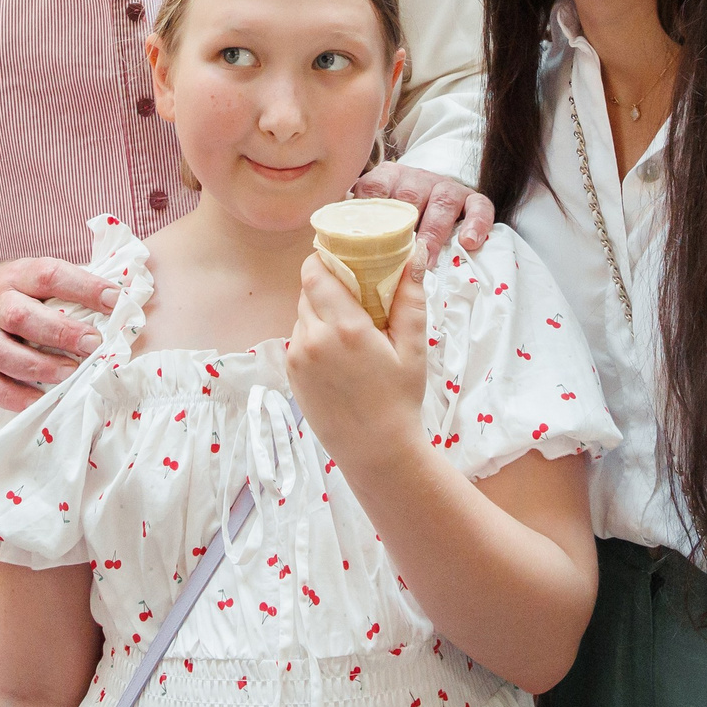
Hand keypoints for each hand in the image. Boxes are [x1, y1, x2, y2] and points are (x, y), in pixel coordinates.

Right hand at [0, 256, 121, 410]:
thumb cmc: (12, 293)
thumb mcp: (32, 276)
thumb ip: (70, 286)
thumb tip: (125, 296)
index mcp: (16, 276)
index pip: (49, 275)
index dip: (84, 287)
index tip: (117, 300)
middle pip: (21, 315)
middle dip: (61, 332)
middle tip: (95, 344)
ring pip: (2, 352)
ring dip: (39, 366)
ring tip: (71, 374)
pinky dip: (16, 396)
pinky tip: (43, 401)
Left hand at [285, 253, 428, 472]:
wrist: (376, 452)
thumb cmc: (399, 400)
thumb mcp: (412, 348)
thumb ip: (410, 298)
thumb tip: (415, 254)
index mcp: (344, 328)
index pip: (315, 273)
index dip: (323, 259)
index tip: (340, 257)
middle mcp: (313, 339)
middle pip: (307, 291)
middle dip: (326, 285)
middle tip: (352, 291)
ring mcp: (297, 359)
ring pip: (301, 315)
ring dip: (319, 311)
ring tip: (347, 326)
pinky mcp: (291, 375)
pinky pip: (298, 340)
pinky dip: (313, 335)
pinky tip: (337, 352)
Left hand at [351, 163, 490, 264]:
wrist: (435, 193)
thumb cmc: (398, 215)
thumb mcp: (376, 212)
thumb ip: (356, 223)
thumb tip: (326, 241)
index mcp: (386, 179)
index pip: (374, 188)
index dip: (369, 210)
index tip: (361, 236)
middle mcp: (416, 179)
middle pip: (409, 196)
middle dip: (404, 226)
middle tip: (396, 256)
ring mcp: (445, 186)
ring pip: (441, 202)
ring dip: (435, 230)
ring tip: (429, 257)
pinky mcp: (471, 198)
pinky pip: (479, 206)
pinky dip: (476, 223)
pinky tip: (469, 242)